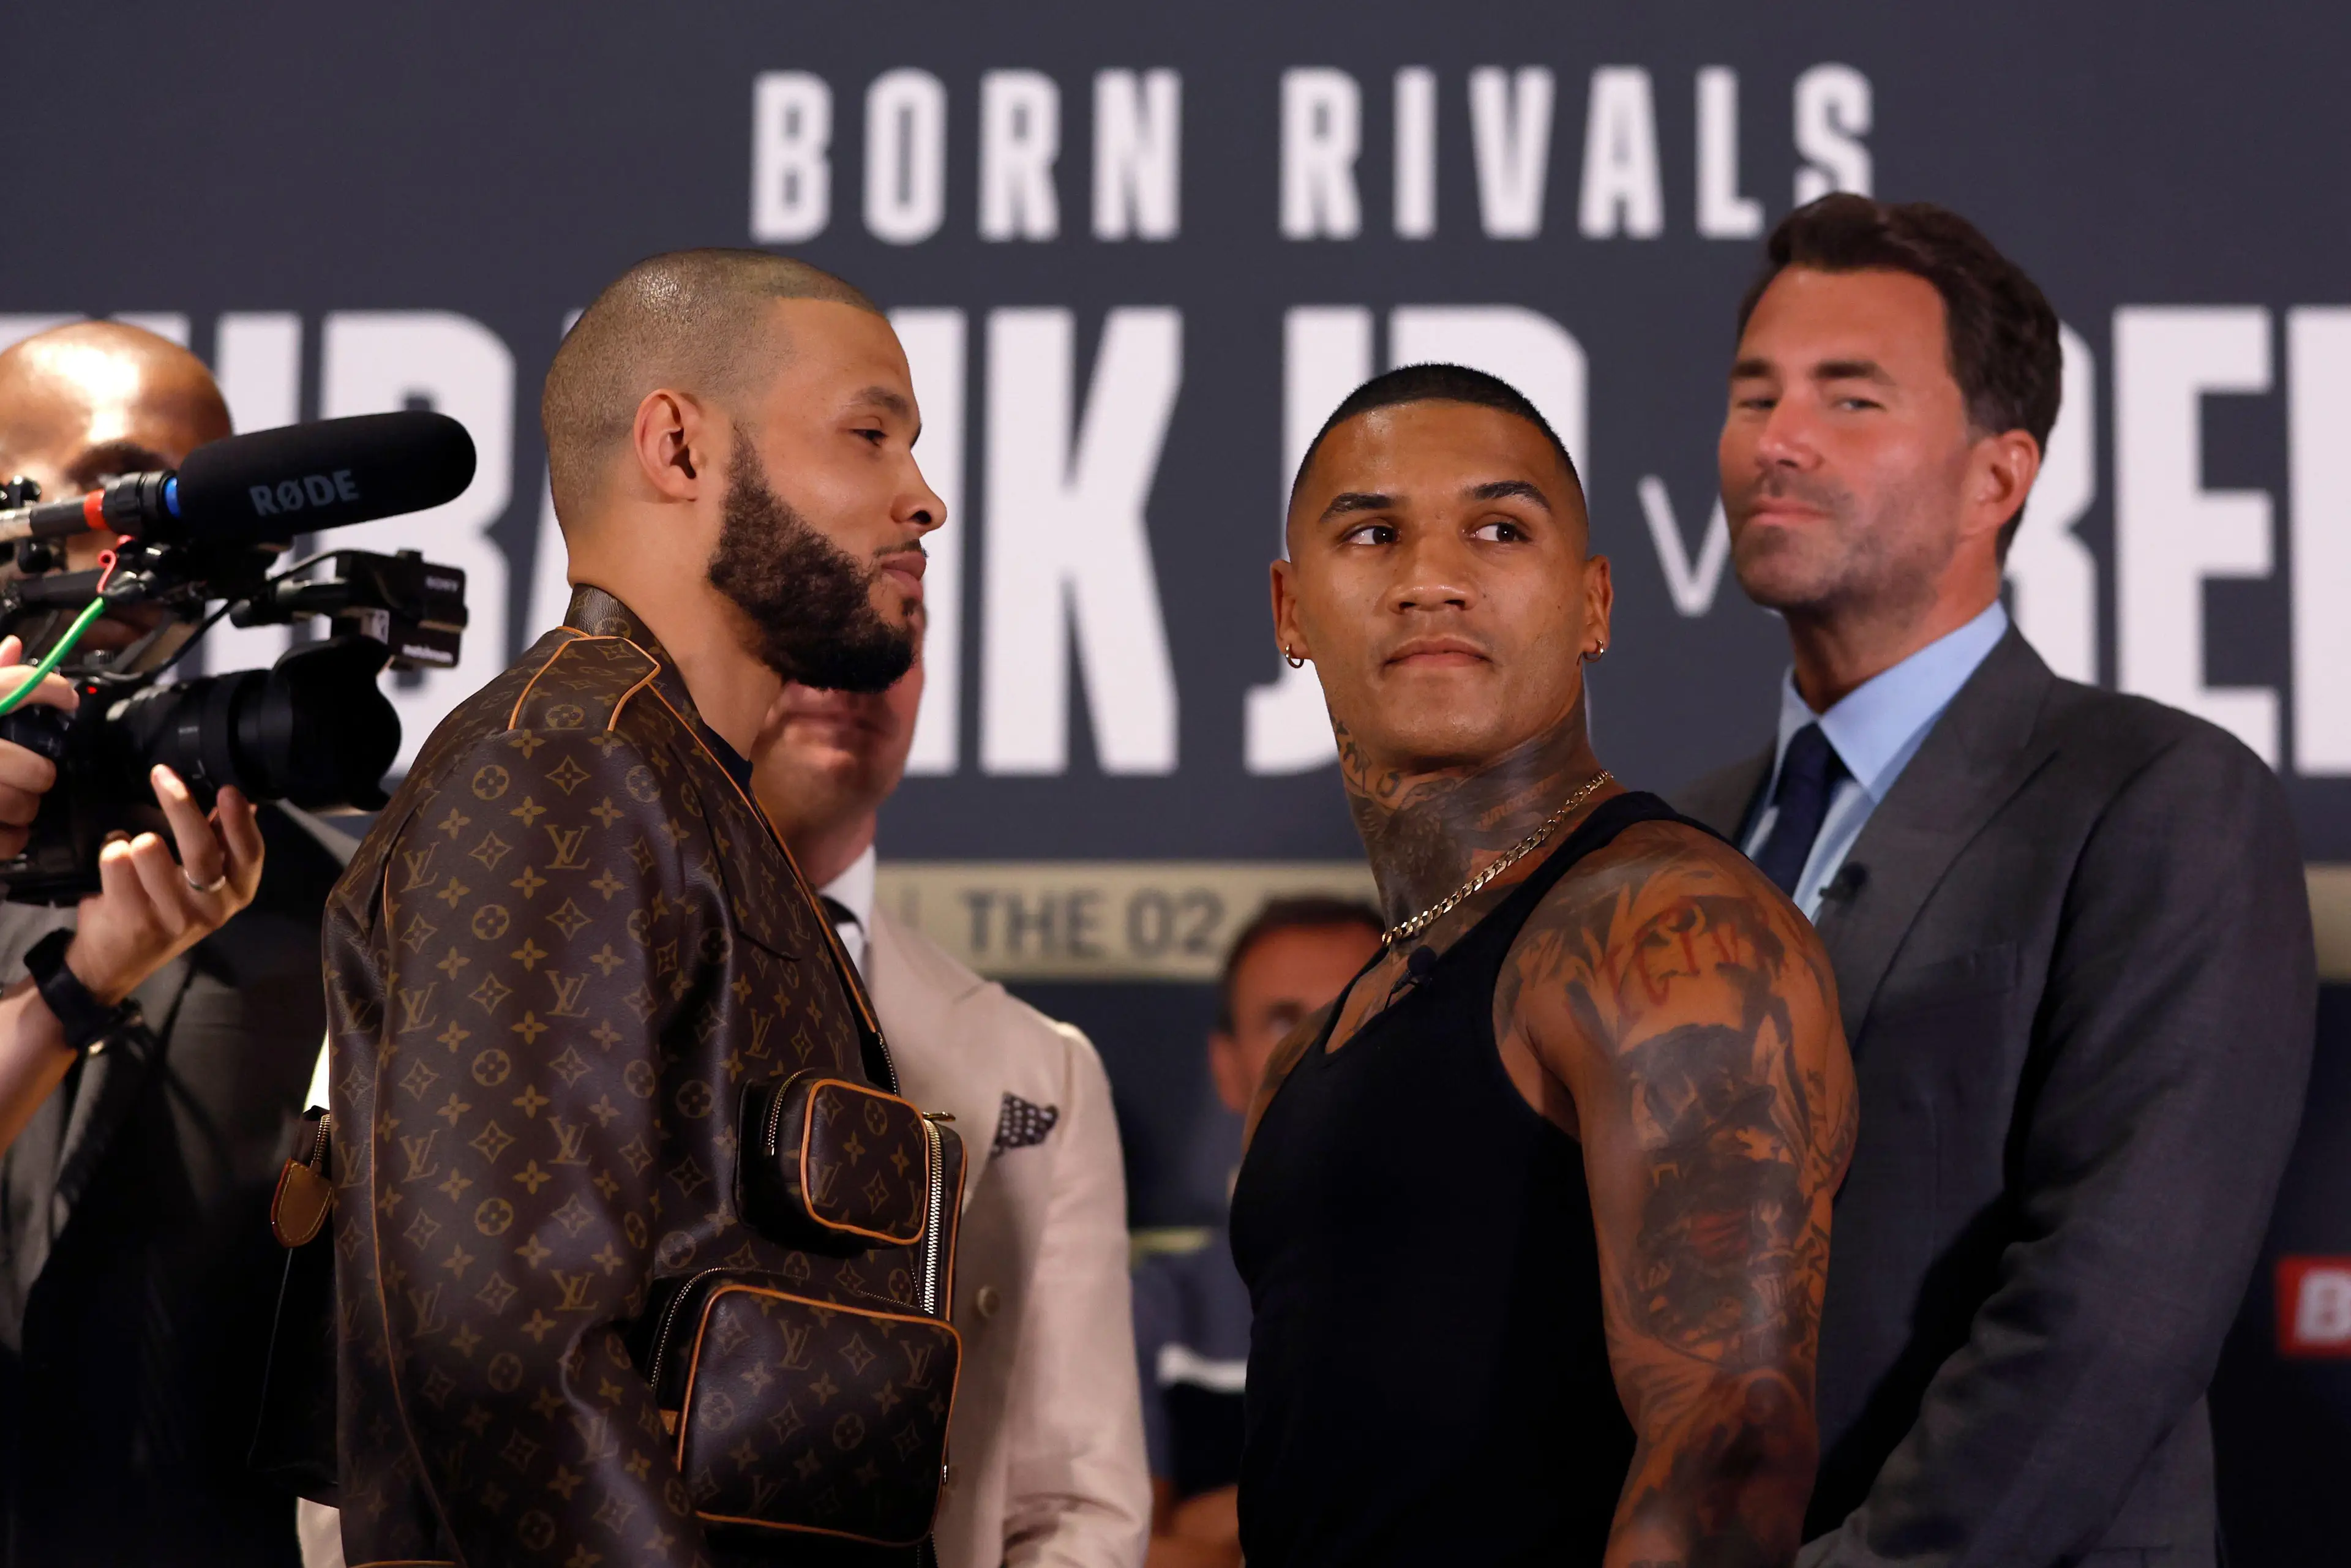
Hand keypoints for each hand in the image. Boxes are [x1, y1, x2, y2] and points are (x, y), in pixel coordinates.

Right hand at [0, 634, 77, 859]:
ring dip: (26, 808)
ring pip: (19, 805)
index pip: (15, 685)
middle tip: (35, 774)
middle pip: (32, 768)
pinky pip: (2, 839)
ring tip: (17, 802)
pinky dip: (11, 837)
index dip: (51, 690)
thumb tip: (13, 648)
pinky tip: (8, 829)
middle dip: (40, 775)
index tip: (67, 700)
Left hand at [66, 766, 263, 1005]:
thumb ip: (220, 842)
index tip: (228, 790)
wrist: (118, 961)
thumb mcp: (203, 882)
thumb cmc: (164, 909)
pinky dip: (110, 851)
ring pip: (150, 852)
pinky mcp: (133, 920)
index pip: (249, 854)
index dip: (240, 821)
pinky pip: (116, 864)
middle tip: (162, 775)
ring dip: (134, 839)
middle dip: (181, 806)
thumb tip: (240, 799)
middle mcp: (211, 909)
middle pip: (202, 851)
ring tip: (131, 844)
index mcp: (236, 893)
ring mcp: (172, 918)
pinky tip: (113, 858)